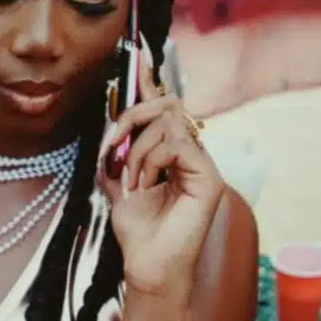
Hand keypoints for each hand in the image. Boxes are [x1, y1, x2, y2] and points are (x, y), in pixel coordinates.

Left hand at [97, 54, 224, 298]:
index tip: (135, 54)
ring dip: (137, 149)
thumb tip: (111, 130)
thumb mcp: (117, 184)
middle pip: (168, 104)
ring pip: (169, 122)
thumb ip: (117, 155)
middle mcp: (191, 153)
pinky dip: (150, 160)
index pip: (163, 107)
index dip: (149, 81)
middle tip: (113, 146)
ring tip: (131, 182)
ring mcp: (203, 164)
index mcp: (172, 153)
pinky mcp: (209, 177)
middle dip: (133, 115)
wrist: (147, 266)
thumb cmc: (138, 231)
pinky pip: (176, 144)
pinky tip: (144, 185)